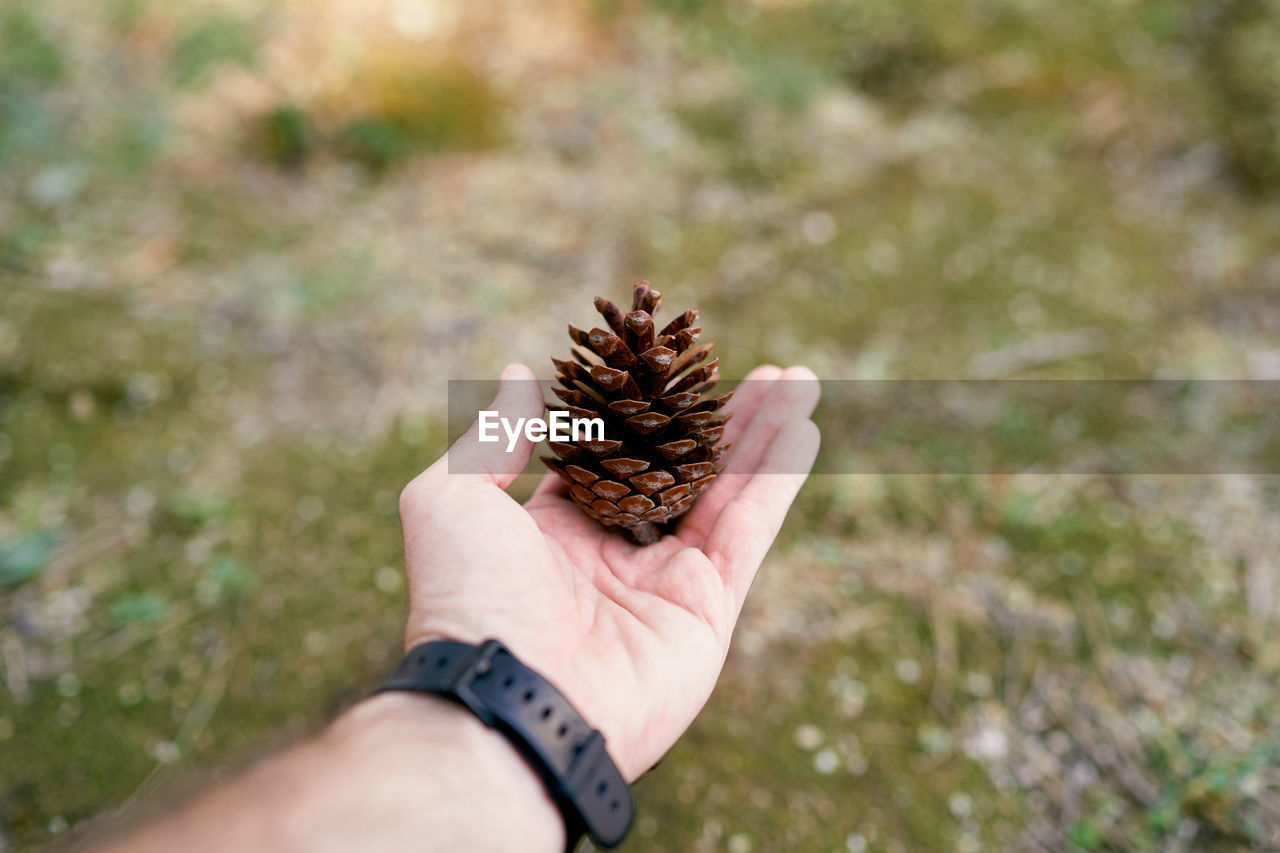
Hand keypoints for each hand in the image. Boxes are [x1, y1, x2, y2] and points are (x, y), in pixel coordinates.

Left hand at [397, 363, 819, 778]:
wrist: (512, 698)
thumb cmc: (470, 597)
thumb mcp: (451, 499)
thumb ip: (493, 436)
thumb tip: (519, 374)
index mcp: (556, 530)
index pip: (613, 455)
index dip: (644, 409)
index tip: (668, 362)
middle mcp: (616, 555)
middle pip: (681, 467)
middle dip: (719, 417)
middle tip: (758, 368)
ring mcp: (667, 583)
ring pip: (726, 491)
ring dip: (763, 435)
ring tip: (797, 378)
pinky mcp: (709, 609)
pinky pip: (749, 531)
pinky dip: (778, 479)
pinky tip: (802, 427)